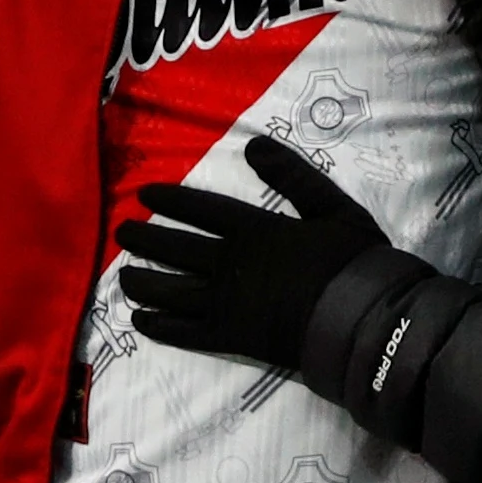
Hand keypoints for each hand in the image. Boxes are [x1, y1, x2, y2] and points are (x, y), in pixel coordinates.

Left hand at [114, 135, 394, 368]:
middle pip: (176, 249)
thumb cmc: (351, 261)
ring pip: (171, 291)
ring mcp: (226, 304)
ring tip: (121, 275)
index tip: (145, 194)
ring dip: (142, 281)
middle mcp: (230, 264)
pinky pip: (183, 332)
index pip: (202, 210)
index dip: (171, 201)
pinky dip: (159, 326)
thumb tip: (253, 144)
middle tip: (122, 231)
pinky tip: (139, 319)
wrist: (360, 319)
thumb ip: (293, 175)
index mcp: (255, 229)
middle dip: (145, 238)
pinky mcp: (229, 338)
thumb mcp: (332, 206)